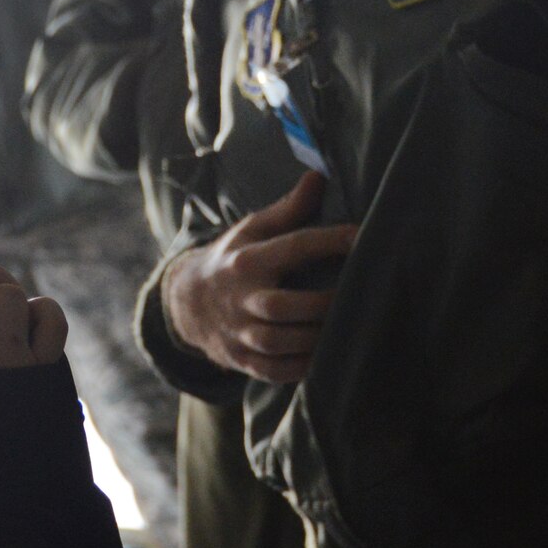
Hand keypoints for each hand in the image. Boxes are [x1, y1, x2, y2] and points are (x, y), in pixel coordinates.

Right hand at [160, 171, 358, 383]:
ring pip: (277, 342)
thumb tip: (317, 177)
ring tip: (345, 327)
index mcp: (247, 261)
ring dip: (314, 338)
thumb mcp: (251, 230)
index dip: (330, 241)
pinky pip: (273, 370)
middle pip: (280, 306)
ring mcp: (238, 332)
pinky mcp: (241, 359)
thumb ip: (288, 208)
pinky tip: (324, 356)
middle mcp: (240, 298)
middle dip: (321, 304)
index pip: (293, 247)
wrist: (186, 302)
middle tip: (356, 295)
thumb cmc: (231, 260)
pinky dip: (300, 368)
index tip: (362, 236)